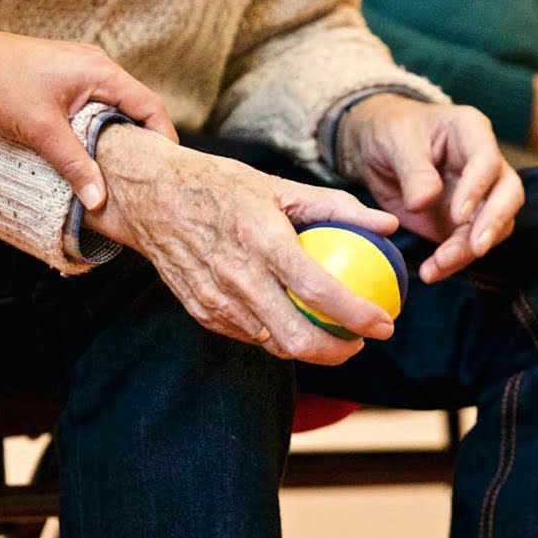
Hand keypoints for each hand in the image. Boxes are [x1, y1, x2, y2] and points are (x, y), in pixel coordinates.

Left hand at [0, 29, 177, 210]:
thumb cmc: (0, 84)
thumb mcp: (41, 131)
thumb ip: (75, 165)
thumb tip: (99, 200)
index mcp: (101, 72)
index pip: (150, 106)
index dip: (163, 138)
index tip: (166, 170)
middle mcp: (97, 66)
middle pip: (136, 107)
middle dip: (143, 142)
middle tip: (145, 177)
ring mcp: (81, 70)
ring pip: (114, 108)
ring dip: (118, 136)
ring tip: (120, 171)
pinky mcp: (65, 78)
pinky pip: (94, 105)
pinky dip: (98, 128)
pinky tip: (89, 152)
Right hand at [84, 125, 399, 365]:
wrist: (150, 196)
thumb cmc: (220, 185)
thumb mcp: (279, 186)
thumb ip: (337, 207)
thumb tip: (388, 224)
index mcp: (262, 240)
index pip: (319, 291)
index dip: (358, 316)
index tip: (384, 323)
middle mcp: (237, 276)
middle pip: (297, 338)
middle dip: (338, 352)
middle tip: (360, 341)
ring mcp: (216, 299)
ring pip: (273, 344)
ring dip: (309, 349)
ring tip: (332, 336)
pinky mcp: (201, 311)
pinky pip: (248, 336)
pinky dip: (275, 336)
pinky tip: (292, 323)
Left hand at [336, 93, 524, 283]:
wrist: (375, 148)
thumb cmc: (390, 131)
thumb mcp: (394, 141)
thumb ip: (413, 170)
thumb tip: (424, 202)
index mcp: (470, 131)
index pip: (488, 160)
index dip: (477, 188)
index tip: (458, 214)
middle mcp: (484, 163)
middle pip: (508, 194)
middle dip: (493, 223)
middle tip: (475, 248)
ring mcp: (479, 194)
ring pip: (494, 225)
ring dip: (469, 250)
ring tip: (438, 265)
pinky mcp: (464, 221)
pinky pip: (469, 245)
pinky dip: (453, 261)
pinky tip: (432, 271)